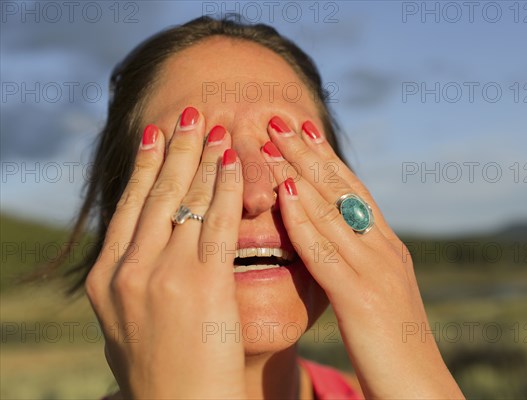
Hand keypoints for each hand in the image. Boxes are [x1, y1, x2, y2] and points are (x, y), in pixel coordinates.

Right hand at [85, 107, 245, 398]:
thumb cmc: (162, 371)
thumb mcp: (129, 321)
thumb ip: (132, 280)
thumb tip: (136, 247)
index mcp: (108, 278)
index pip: (130, 205)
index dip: (144, 164)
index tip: (156, 133)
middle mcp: (129, 270)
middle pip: (156, 193)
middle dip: (175, 148)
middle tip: (189, 113)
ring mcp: (163, 276)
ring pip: (186, 200)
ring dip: (203, 158)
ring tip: (216, 128)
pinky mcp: (203, 286)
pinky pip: (218, 223)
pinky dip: (227, 188)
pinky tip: (236, 163)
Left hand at [262, 117, 463, 398]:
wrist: (421, 391)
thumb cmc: (392, 349)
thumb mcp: (374, 295)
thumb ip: (355, 265)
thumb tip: (329, 242)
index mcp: (386, 248)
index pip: (352, 192)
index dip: (325, 159)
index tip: (300, 130)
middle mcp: (384, 249)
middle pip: (341, 189)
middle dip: (308, 151)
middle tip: (279, 118)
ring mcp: (376, 269)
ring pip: (333, 209)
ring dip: (299, 170)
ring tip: (272, 138)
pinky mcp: (362, 297)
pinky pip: (327, 251)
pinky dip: (304, 219)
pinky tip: (283, 193)